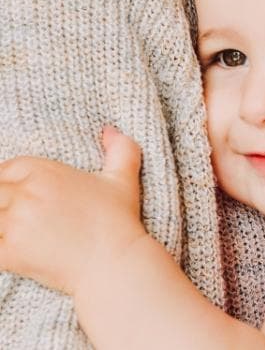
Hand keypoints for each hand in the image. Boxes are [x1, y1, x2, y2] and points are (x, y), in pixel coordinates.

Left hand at [0, 127, 146, 295]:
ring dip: (0, 222)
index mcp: (44, 172)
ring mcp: (15, 225)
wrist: (114, 263)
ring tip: (10, 227)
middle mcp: (25, 195)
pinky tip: (9, 247)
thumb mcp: (123, 179)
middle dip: (3, 200)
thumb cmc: (118, 221)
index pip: (7, 168)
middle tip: (16, 212)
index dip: (8, 179)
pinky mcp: (10, 253)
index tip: (16, 191)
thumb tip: (109, 131)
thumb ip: (120, 149)